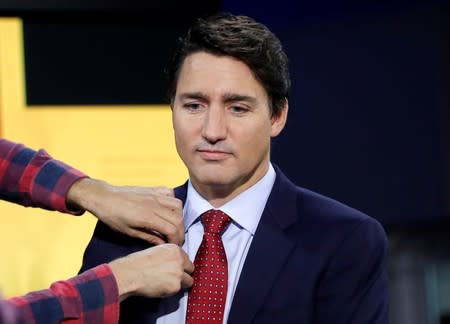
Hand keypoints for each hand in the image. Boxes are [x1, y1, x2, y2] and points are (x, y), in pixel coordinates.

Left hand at [66, 178, 183, 244]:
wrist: (104, 197)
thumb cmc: (112, 216)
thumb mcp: (129, 232)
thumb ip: (149, 237)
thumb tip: (163, 244)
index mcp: (147, 217)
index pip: (172, 229)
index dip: (176, 240)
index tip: (173, 246)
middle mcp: (154, 204)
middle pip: (178, 219)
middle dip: (180, 232)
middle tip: (175, 239)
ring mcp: (154, 195)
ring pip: (178, 205)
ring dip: (179, 217)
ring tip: (172, 225)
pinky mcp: (153, 189)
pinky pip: (170, 193)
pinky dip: (173, 202)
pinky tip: (167, 209)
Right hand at [108, 244, 193, 300]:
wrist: (130, 274)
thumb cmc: (138, 263)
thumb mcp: (156, 251)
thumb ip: (169, 256)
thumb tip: (175, 264)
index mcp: (174, 249)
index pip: (185, 258)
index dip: (180, 265)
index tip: (173, 269)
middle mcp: (179, 259)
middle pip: (190, 268)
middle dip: (183, 273)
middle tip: (172, 278)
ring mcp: (179, 272)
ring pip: (189, 280)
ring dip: (181, 283)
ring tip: (167, 283)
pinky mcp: (176, 286)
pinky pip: (180, 290)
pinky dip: (172, 291)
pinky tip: (161, 287)